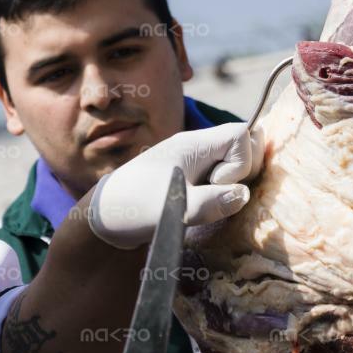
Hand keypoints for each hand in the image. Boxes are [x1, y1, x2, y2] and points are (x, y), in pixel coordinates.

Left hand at [88, 123, 263, 248]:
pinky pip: (226, 177)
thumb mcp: (172, 209)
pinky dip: (224, 193)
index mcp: (193, 145)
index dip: (240, 162)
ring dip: (234, 185)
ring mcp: (197, 164)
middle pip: (246, 145)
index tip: (215, 185)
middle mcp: (198, 149)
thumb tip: (242, 194)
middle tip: (214, 193)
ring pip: (237, 163)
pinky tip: (205, 208)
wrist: (106, 218)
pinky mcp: (194, 180)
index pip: (240, 134)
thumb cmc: (134, 207)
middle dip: (242, 173)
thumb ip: (209, 203)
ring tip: (208, 202)